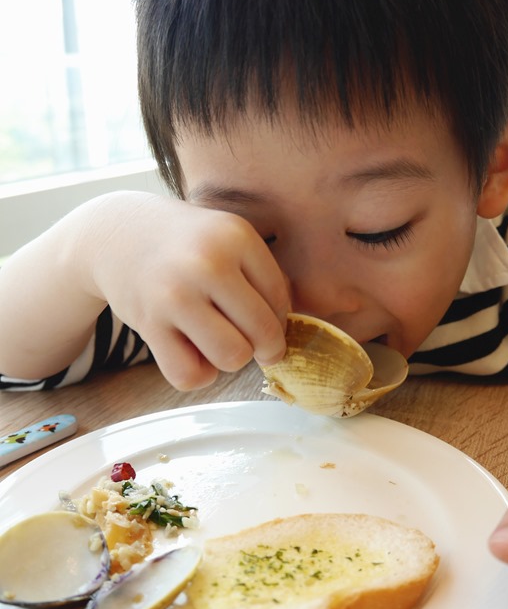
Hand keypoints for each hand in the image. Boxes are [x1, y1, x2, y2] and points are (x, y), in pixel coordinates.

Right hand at [86, 192, 289, 389]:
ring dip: (228, 359)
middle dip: (263, 347)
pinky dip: (196, 373)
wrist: (116, 232)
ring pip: (232, 357)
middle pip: (263, 334)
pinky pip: (191, 376)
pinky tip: (189, 348)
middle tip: (248, 339)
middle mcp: (208, 263)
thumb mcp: (226, 238)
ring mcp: (176, 294)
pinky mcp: (149, 324)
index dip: (277, 319)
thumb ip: (261, 275)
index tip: (259, 317)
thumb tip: (291, 329)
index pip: (281, 300)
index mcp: (236, 236)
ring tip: (214, 337)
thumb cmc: (184, 243)